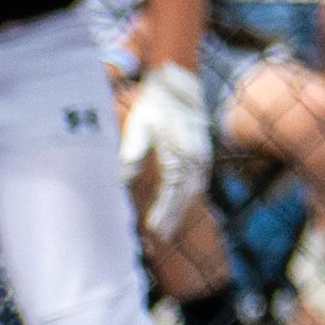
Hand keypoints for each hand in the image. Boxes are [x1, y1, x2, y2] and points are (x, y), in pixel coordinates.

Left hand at [121, 62, 209, 238]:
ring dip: (180, 211)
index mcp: (180, 153)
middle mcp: (195, 158)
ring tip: (167, 229)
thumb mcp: (140, 126)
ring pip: (192, 191)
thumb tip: (122, 178)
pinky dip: (187, 198)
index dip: (163, 211)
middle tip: (159, 238)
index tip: (151, 228)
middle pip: (185, 196)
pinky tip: (178, 206)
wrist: (178, 85)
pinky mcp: (201, 155)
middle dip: (172, 218)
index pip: (172, 190)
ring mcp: (201, 157)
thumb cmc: (155, 106)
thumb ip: (133, 153)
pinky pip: (196, 182)